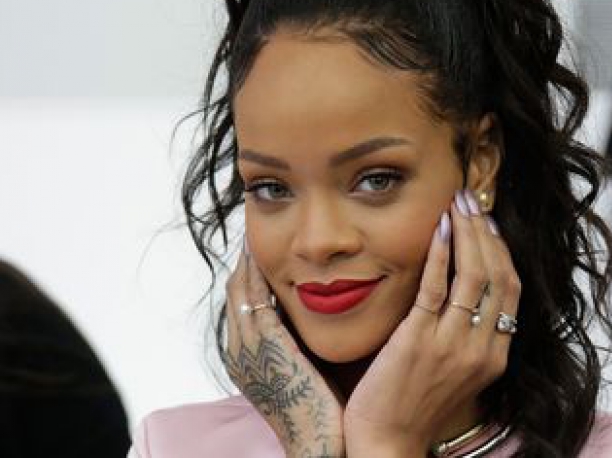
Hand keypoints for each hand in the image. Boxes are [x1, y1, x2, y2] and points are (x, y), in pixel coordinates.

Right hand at [225, 244, 344, 457]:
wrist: (318, 445)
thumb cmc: (319, 412)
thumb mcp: (300, 371)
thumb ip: (298, 342)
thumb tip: (312, 313)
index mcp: (244, 358)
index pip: (241, 304)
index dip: (250, 274)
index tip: (266, 250)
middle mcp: (238, 351)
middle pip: (235, 290)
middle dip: (247, 259)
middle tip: (261, 231)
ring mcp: (247, 348)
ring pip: (240, 288)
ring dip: (250, 258)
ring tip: (263, 231)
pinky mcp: (265, 346)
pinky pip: (255, 297)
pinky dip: (258, 271)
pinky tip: (268, 251)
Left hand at [343, 193, 521, 455]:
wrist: (387, 442)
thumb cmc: (415, 405)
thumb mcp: (456, 372)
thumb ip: (468, 336)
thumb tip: (464, 292)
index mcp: (494, 356)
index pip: (510, 290)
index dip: (501, 250)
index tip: (488, 223)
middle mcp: (482, 348)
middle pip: (498, 276)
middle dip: (486, 232)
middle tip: (473, 201)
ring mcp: (452, 344)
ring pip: (473, 276)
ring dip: (466, 233)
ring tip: (457, 204)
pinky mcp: (419, 340)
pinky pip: (436, 287)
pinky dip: (441, 253)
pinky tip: (438, 230)